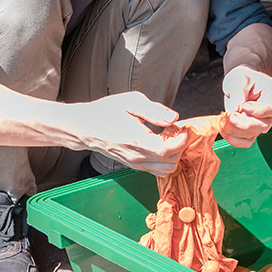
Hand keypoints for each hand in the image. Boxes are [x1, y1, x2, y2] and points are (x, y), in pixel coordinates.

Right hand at [73, 91, 190, 176]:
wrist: (85, 126)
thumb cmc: (107, 111)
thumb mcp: (131, 101)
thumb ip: (154, 110)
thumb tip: (173, 117)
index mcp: (136, 140)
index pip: (167, 150)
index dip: (183, 139)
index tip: (185, 126)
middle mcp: (136, 157)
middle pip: (171, 162)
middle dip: (181, 145)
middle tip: (178, 128)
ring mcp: (135, 164)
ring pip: (166, 170)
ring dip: (175, 154)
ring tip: (169, 136)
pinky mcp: (134, 165)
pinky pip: (157, 169)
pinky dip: (166, 159)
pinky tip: (161, 142)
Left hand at [220, 65, 271, 147]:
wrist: (240, 84)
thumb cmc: (242, 79)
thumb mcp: (239, 80)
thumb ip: (238, 93)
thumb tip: (234, 110)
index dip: (259, 110)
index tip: (244, 106)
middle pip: (264, 125)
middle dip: (244, 123)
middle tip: (230, 115)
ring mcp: (263, 122)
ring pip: (253, 134)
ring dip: (236, 132)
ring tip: (223, 121)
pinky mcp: (253, 130)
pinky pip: (246, 141)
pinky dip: (234, 139)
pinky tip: (224, 131)